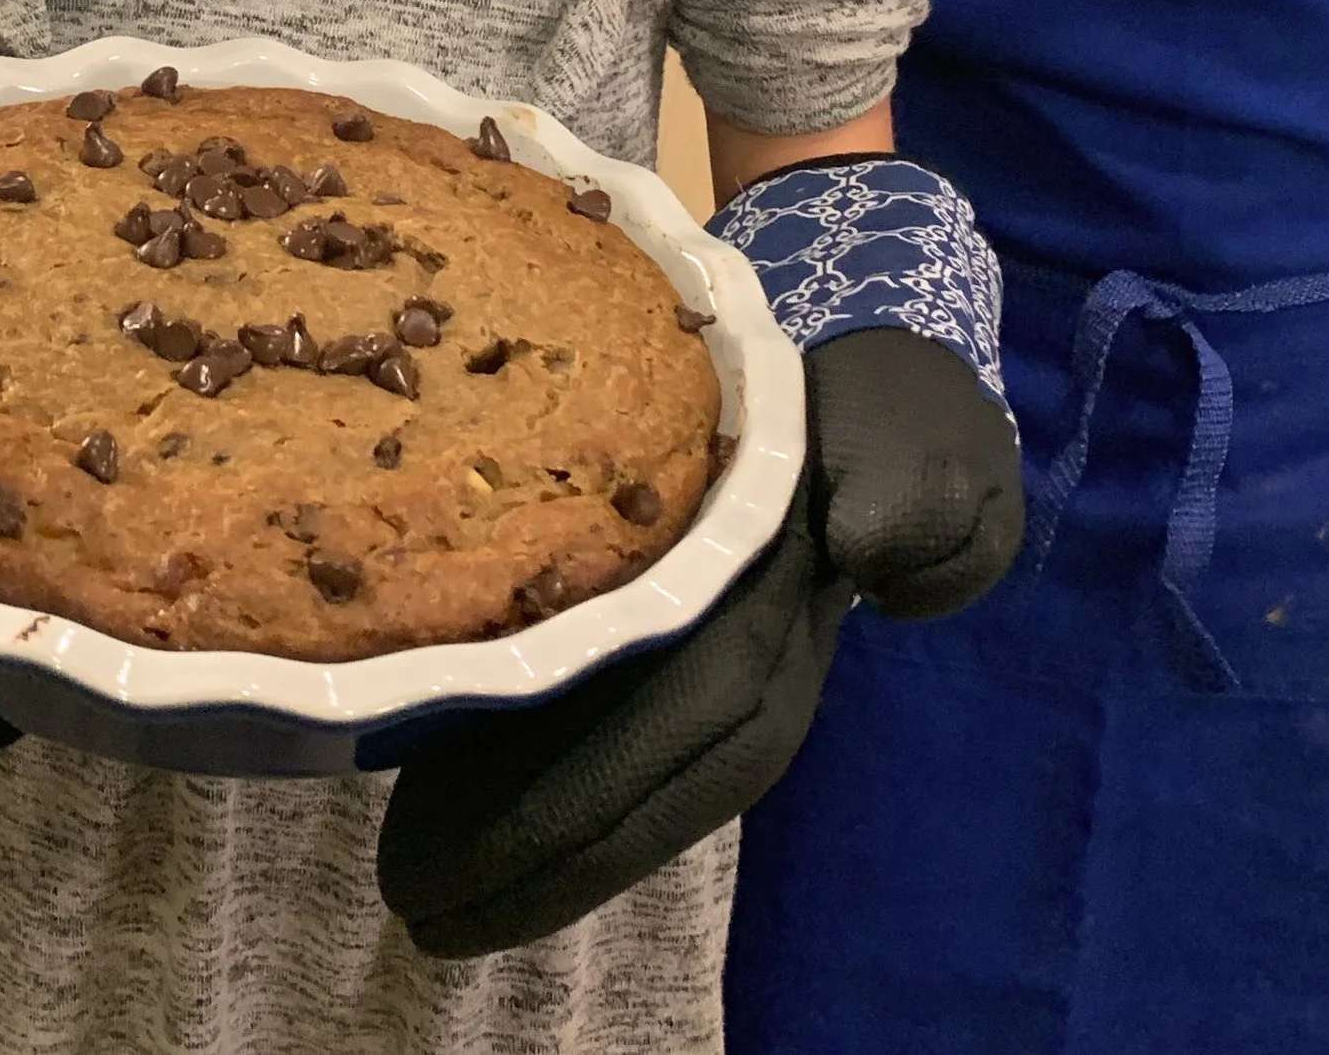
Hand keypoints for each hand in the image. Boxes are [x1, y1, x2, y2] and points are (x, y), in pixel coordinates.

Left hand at [376, 327, 1021, 957]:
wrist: (891, 425)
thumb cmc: (895, 432)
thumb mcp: (921, 453)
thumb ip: (911, 501)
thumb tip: (863, 542)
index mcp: (778, 634)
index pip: (664, 742)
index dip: (565, 812)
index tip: (459, 867)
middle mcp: (751, 691)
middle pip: (627, 794)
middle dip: (521, 857)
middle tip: (406, 904)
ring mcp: (726, 700)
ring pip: (618, 796)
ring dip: (524, 853)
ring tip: (417, 893)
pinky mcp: (705, 691)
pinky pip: (623, 761)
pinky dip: (541, 793)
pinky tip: (458, 812)